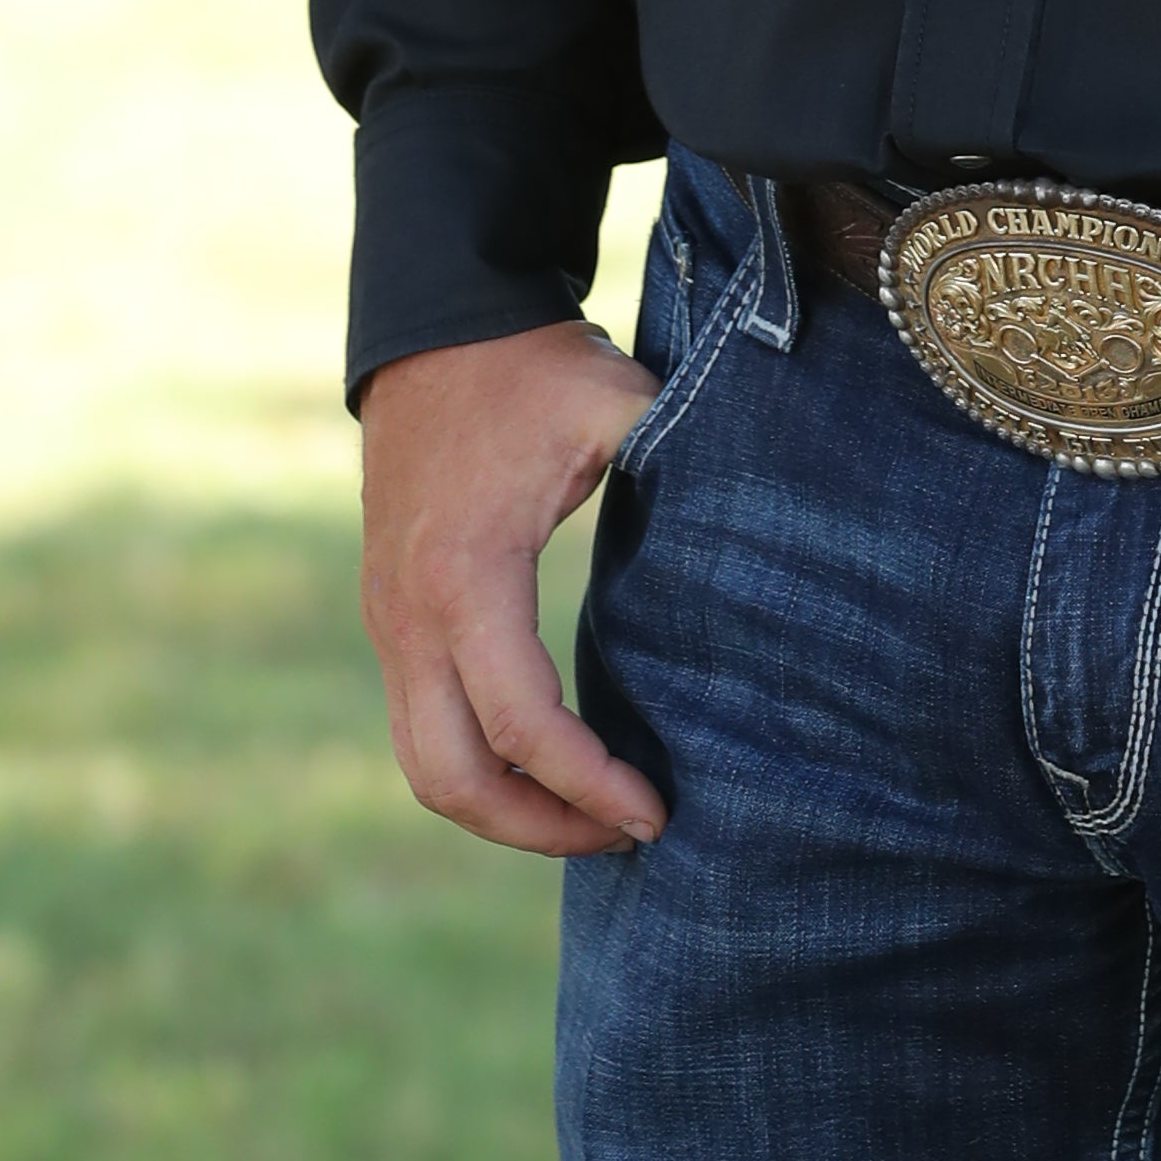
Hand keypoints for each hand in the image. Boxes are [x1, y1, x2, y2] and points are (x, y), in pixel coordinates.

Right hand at [359, 316, 666, 855]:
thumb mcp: (615, 401)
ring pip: (425, 766)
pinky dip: (476, 770)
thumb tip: (770, 506)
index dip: (589, 786)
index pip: (523, 726)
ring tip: (589, 819)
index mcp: (467, 577)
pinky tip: (546, 769)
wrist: (436, 326)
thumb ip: (682, 454)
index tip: (655, 814)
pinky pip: (419, 729)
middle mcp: (410, 617)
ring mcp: (390, 623)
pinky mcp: (390, 619)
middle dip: (542, 829)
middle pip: (455, 779)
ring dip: (501, 814)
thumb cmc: (533, 369)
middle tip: (628, 834)